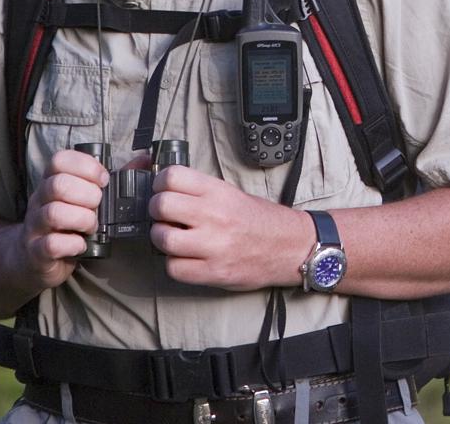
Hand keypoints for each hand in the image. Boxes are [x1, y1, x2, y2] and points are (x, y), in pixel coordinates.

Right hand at [14, 148, 107, 290]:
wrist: (33, 257)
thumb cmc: (66, 223)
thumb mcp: (85, 198)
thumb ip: (113, 180)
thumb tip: (145, 161)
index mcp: (51, 181)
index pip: (60, 160)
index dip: (87, 167)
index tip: (104, 180)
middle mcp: (39, 200)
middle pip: (58, 185)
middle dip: (88, 195)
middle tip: (99, 206)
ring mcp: (35, 226)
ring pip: (54, 213)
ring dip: (82, 219)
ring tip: (93, 226)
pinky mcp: (37, 251)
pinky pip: (51, 244)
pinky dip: (73, 244)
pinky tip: (82, 244)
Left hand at [148, 166, 313, 290]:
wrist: (292, 246)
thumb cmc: (261, 220)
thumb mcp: (232, 194)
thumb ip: (200, 191)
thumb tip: (164, 190)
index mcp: (219, 192)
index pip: (171, 176)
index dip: (161, 184)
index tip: (164, 190)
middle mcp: (214, 215)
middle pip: (161, 205)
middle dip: (157, 211)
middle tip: (166, 216)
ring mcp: (213, 245)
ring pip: (161, 238)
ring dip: (163, 239)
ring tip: (175, 239)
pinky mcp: (213, 272)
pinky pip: (174, 268)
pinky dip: (175, 264)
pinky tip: (186, 258)